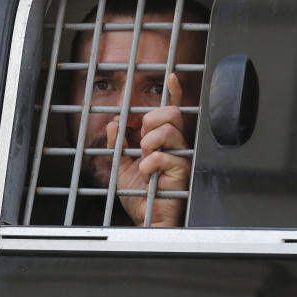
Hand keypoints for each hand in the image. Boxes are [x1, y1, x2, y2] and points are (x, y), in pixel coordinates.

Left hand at [106, 73, 190, 225]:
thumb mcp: (120, 165)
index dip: (174, 92)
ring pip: (170, 130)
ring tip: (143, 157)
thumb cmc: (138, 195)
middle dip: (152, 119)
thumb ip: (117, 143)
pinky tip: (146, 177)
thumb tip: (114, 122)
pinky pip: (163, 155)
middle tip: (142, 138)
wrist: (145, 219)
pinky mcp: (182, 171)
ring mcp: (181, 157)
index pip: (171, 111)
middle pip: (172, 113)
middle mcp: (175, 146)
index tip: (171, 77)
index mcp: (162, 141)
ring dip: (149, 141)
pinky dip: (147, 165)